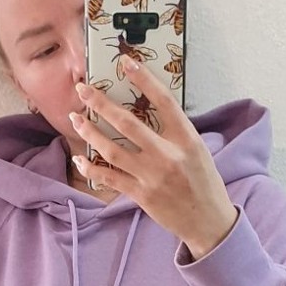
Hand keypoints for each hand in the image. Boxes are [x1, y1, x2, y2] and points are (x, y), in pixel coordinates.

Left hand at [69, 60, 237, 259]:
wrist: (208, 222)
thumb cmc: (204, 183)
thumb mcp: (198, 150)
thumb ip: (175, 132)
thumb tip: (150, 112)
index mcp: (187, 139)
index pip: (164, 101)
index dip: (144, 79)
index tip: (126, 63)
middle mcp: (168, 155)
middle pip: (128, 123)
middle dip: (101, 103)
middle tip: (83, 90)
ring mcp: (152, 176)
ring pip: (112, 149)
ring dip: (90, 132)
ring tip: (76, 118)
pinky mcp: (141, 195)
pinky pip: (110, 178)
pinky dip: (92, 169)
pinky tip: (80, 159)